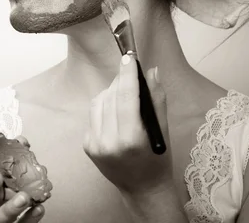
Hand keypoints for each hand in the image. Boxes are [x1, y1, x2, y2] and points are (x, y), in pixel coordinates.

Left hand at [83, 54, 173, 196]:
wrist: (142, 190)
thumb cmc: (157, 161)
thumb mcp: (162, 131)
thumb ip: (156, 100)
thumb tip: (151, 71)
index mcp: (130, 140)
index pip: (125, 98)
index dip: (127, 76)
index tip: (129, 58)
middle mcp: (108, 142)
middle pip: (111, 97)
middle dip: (121, 81)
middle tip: (130, 70)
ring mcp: (94, 144)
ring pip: (99, 102)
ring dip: (111, 92)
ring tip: (125, 92)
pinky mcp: (86, 145)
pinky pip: (93, 114)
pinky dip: (104, 106)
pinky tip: (115, 110)